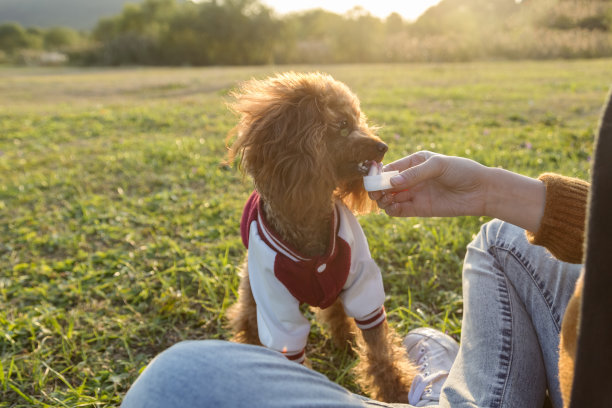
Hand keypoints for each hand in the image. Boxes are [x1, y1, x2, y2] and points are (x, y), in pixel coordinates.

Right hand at [370, 151, 545, 231]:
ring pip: (390, 198)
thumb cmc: (462, 171)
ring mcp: (415, 194)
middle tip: (376, 194)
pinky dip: (392, 210)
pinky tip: (392, 208)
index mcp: (414, 162)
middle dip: (378, 189)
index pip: (390, 169)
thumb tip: (391, 183)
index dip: (378, 175)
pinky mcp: (420, 209)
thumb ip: (414, 174)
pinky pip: (399, 211)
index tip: (372, 180)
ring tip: (386, 201)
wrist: (482, 191)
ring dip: (383, 200)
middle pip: (386, 185)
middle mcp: (412, 178)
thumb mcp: (438, 166)